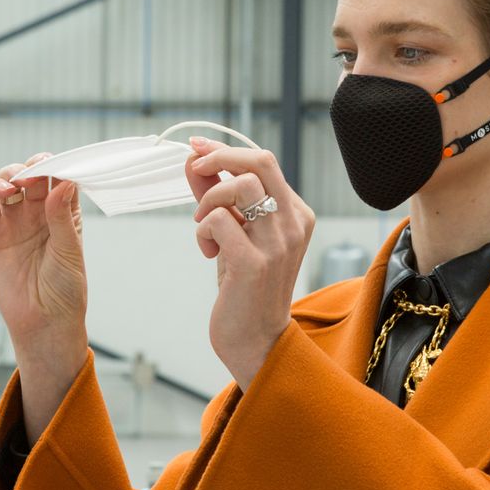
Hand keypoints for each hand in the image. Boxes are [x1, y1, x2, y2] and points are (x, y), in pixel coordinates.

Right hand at [0, 152, 87, 362]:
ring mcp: (15, 222)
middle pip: (33, 176)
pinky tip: (4, 190)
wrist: (44, 322)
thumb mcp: (69, 251)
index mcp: (64, 214)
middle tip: (37, 169)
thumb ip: (62, 217)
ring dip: (12, 173)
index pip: (60, 179)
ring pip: (9, 183)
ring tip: (18, 180)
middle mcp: (39, 214)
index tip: (60, 163)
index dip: (59, 167)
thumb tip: (64, 183)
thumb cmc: (64, 290)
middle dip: (35, 166)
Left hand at [184, 137, 315, 390]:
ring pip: (239, 187)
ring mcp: (278, 243)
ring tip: (203, 226)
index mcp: (296, 214)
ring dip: (208, 200)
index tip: (196, 149)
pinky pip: (218, 220)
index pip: (264, 162)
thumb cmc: (245, 286)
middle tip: (193, 171)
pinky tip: (209, 253)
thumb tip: (193, 161)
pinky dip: (202, 231)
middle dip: (217, 158)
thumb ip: (218, 196)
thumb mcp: (235, 234)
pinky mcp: (254, 262)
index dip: (225, 150)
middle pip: (259, 162)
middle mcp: (294, 224)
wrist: (256, 341)